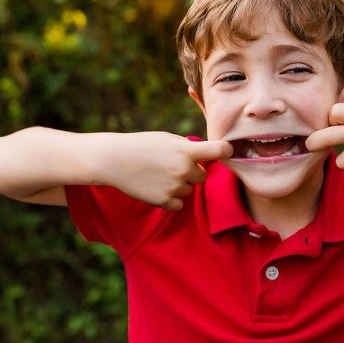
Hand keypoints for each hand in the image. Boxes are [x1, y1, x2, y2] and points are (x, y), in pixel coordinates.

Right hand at [101, 132, 232, 210]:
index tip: (229, 152)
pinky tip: (155, 187)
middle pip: (201, 176)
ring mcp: (175, 186)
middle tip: (170, 166)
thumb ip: (187, 147)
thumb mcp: (167, 139)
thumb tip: (207, 155)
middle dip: (191, 172)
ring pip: (189, 190)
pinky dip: (171, 198)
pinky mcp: (165, 201)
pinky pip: (179, 203)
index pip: (219, 150)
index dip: (227, 151)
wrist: (114, 160)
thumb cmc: (141, 145)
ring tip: (158, 175)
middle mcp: (184, 169)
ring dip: (179, 185)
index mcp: (186, 150)